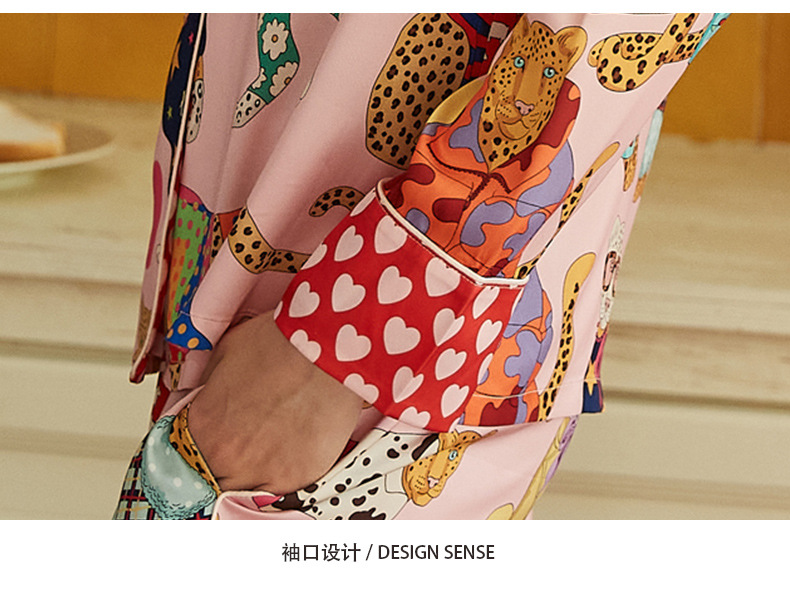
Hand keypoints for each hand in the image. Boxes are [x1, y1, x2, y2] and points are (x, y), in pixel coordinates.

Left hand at [187, 310, 362, 494]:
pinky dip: (278, 478)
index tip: (201, 447)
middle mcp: (227, 459)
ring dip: (246, 477)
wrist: (328, 349)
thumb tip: (203, 396)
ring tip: (262, 453)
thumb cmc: (280, 343)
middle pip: (209, 481)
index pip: (180, 458)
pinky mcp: (297, 478)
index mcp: (202, 428)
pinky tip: (286, 455)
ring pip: (241, 493)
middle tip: (235, 446)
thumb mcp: (224, 353)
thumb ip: (206, 385)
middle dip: (217, 465)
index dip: (191, 450)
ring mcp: (263, 473)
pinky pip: (278, 492)